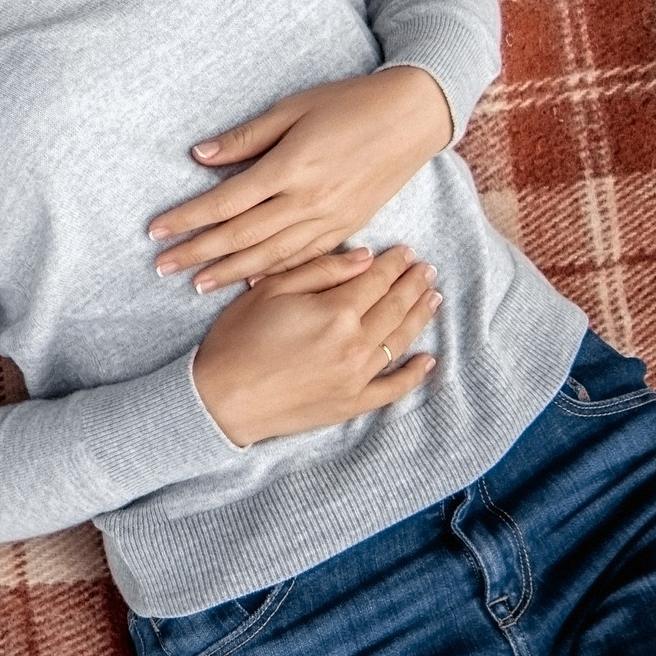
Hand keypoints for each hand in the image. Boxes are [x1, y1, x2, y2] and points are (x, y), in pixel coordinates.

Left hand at [151, 65, 453, 291]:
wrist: (413, 117)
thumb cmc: (349, 103)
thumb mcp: (292, 108)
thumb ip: (246, 138)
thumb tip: (199, 156)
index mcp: (289, 168)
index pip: (225, 202)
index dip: (188, 218)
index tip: (156, 230)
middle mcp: (307, 201)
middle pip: (241, 236)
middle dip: (198, 253)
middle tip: (162, 267)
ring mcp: (330, 220)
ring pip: (270, 255)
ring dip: (230, 272)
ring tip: (197, 284)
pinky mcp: (348, 228)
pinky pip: (305, 259)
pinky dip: (275, 274)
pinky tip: (252, 284)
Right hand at [192, 246, 440, 447]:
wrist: (222, 399)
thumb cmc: (238, 339)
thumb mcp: (271, 290)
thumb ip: (321, 271)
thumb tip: (363, 258)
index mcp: (336, 311)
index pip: (377, 280)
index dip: (394, 264)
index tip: (406, 251)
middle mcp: (355, 344)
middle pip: (395, 307)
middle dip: (413, 285)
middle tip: (427, 270)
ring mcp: (357, 377)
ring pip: (400, 342)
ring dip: (419, 318)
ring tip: (432, 300)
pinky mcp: (352, 403)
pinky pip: (393, 388)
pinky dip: (413, 374)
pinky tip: (428, 360)